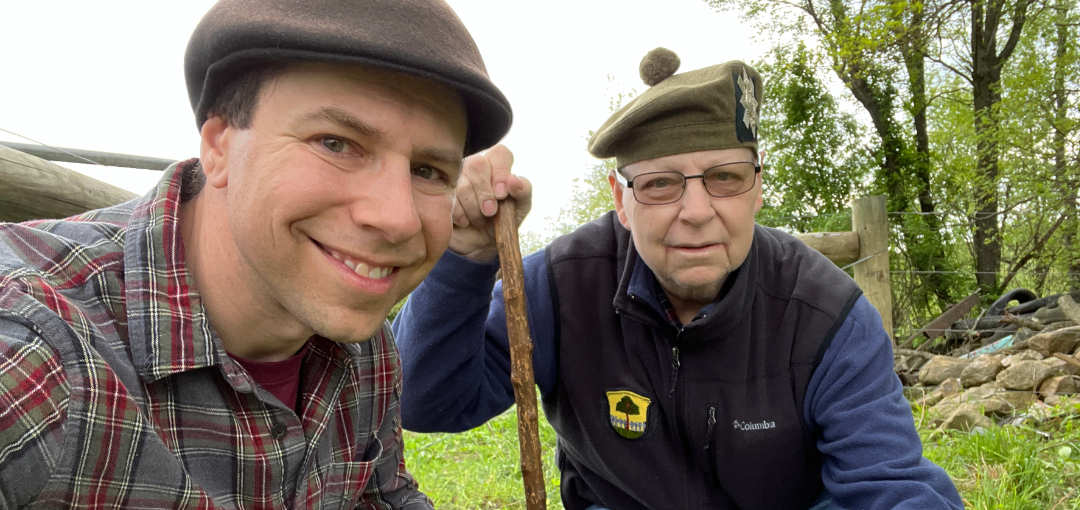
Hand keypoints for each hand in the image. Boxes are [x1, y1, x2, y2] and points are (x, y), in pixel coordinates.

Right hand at [449, 144, 531, 261]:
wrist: (482, 243)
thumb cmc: (504, 220)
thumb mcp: (521, 208)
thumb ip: (523, 191)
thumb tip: (514, 181)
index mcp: (498, 164)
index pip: (500, 154)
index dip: (501, 173)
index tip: (502, 195)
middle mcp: (476, 165)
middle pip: (477, 165)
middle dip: (485, 193)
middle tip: (490, 212)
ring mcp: (456, 177)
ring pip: (462, 184)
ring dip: (474, 208)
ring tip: (480, 221)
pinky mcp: (441, 192)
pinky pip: (449, 199)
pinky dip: (460, 215)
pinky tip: (466, 222)